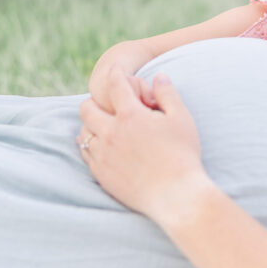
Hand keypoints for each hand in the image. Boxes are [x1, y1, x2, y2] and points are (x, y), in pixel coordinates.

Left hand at [78, 67, 212, 226]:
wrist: (176, 196)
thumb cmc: (183, 155)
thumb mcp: (182, 118)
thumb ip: (168, 94)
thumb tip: (159, 76)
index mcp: (131, 116)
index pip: (115, 85)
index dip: (116, 74)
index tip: (117, 72)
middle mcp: (111, 133)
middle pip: (87, 108)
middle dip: (94, 101)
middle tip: (106, 104)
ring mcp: (103, 155)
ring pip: (82, 132)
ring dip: (90, 125)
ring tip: (103, 126)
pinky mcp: (101, 174)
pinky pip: (85, 155)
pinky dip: (90, 146)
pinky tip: (102, 147)